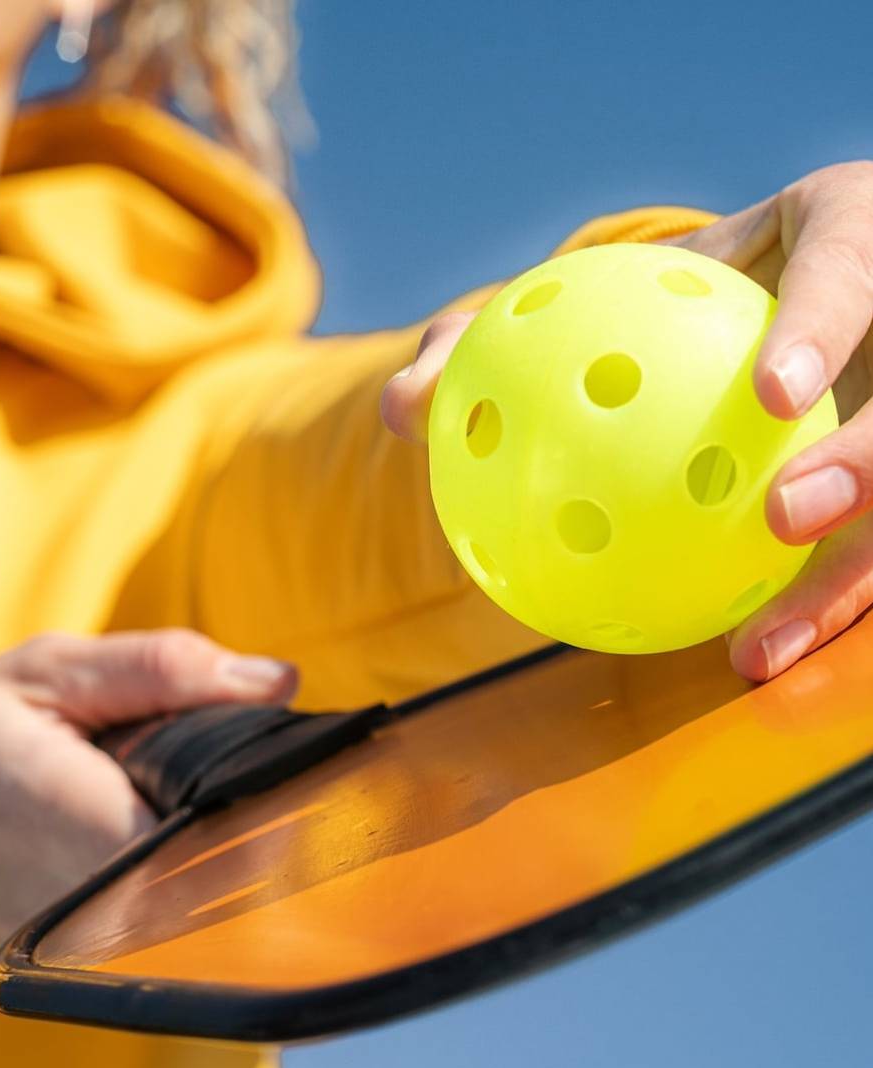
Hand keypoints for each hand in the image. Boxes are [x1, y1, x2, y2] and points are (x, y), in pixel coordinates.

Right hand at [0, 629, 296, 967]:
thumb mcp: (51, 675)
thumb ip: (165, 672)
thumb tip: (280, 682)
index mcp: (88, 834)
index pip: (235, 846)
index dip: (277, 808)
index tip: (293, 770)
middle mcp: (89, 913)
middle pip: (231, 886)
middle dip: (255, 827)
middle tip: (248, 775)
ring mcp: (81, 952)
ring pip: (205, 915)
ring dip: (224, 856)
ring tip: (194, 801)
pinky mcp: (75, 963)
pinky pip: (167, 930)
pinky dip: (188, 881)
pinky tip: (173, 836)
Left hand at [382, 163, 872, 681]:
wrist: (747, 306)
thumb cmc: (655, 303)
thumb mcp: (590, 303)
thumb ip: (493, 342)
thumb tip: (404, 410)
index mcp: (840, 245)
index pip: (847, 273)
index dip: (822, 328)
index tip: (771, 396)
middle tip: (784, 521)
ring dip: (846, 580)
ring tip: (757, 652)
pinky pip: (864, 555)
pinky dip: (809, 604)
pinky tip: (742, 657)